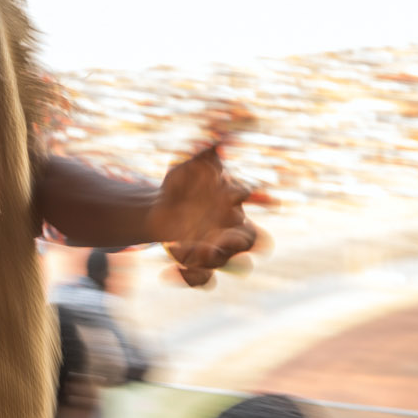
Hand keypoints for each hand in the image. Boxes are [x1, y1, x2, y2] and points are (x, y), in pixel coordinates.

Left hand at [147, 144, 256, 286]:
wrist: (158, 206)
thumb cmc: (183, 184)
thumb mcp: (191, 164)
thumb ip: (206, 151)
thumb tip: (216, 137)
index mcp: (235, 205)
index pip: (259, 204)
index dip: (258, 200)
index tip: (237, 193)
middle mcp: (231, 229)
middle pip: (251, 243)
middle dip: (239, 241)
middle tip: (221, 239)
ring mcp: (216, 249)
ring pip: (225, 263)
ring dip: (208, 259)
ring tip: (183, 250)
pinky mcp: (197, 263)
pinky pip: (204, 280)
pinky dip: (190, 278)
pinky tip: (171, 270)